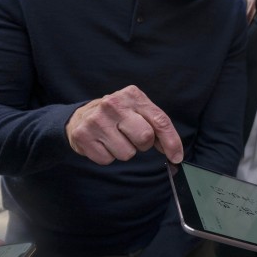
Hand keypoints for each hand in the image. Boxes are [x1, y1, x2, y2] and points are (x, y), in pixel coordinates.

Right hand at [66, 85, 182, 164]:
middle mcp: (113, 104)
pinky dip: (108, 156)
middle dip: (143, 144)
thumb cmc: (116, 116)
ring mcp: (96, 120)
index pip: (160, 120)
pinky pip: (107, 160)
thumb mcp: (137, 111)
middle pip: (145, 137)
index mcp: (132, 96)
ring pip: (127, 153)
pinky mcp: (83, 135)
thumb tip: (173, 151)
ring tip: (114, 139)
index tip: (176, 156)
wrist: (80, 117)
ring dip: (124, 151)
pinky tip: (102, 144)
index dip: (171, 142)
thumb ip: (156, 126)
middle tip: (131, 137)